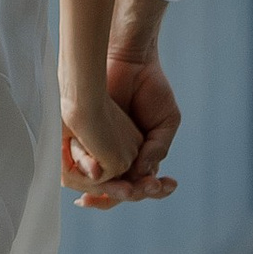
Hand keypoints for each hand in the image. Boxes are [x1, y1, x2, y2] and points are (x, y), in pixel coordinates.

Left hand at [71, 45, 180, 208]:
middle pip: (123, 190)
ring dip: (115, 192)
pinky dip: (93, 175)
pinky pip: (85, 165)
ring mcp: (101, 151)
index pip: (143, 185)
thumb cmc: (151, 89)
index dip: (154, 190)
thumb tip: (145, 174)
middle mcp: (120, 158)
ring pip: (104, 185)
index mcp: (141, 157)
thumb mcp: (166, 122)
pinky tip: (103, 176)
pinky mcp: (84, 140)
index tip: (167, 183)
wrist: (131, 61)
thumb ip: (158, 149)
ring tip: (127, 188)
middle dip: (135, 192)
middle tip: (147, 186)